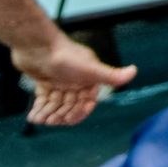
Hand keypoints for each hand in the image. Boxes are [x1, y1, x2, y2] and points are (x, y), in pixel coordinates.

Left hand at [12, 34, 136, 126]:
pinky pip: (44, 99)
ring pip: (57, 104)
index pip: (88, 101)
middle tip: (51, 120)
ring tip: (39, 118)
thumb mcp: (90, 68)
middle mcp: (76, 81)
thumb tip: (134, 71)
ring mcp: (60, 81)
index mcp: (89, 79)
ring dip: (48, 113)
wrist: (37, 46)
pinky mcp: (45, 81)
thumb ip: (111, 74)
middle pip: (71, 105)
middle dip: (61, 114)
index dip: (79, 112)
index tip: (67, 119)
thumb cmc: (65, 57)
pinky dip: (39, 108)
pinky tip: (33, 116)